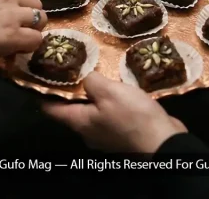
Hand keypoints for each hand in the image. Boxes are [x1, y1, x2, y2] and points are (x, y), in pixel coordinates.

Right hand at [0, 0, 46, 63]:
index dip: (16, 5)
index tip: (8, 15)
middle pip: (34, 3)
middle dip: (28, 15)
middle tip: (17, 27)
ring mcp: (12, 14)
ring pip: (40, 18)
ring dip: (32, 29)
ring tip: (20, 38)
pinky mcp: (14, 34)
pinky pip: (37, 39)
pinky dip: (30, 45)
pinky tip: (19, 49)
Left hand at [43, 72, 186, 152]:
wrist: (163, 140)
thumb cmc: (133, 116)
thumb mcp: (110, 91)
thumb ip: (92, 81)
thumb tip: (85, 77)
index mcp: (79, 122)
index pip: (50, 109)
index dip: (45, 91)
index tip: (46, 73)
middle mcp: (88, 131)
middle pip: (72, 110)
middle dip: (73, 90)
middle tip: (78, 67)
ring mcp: (105, 135)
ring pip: (93, 112)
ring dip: (95, 95)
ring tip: (102, 75)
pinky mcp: (122, 134)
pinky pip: (110, 115)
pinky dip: (111, 103)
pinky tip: (121, 91)